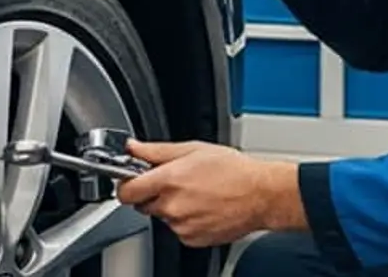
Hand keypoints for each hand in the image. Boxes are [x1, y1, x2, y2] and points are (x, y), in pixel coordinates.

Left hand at [116, 140, 306, 246]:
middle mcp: (172, 206)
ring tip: (198, 193)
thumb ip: (156, 151)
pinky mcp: (190, 239)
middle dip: (154, 193)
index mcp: (169, 180)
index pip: (126, 191)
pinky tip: (204, 207)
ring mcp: (181, 225)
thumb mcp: (194, 149)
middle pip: (143, 204)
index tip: (134, 180)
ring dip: (173, 206)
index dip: (127, 185)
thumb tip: (133, 148)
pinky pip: (178, 229)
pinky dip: (186, 220)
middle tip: (177, 182)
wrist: (261, 195)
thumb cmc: (234, 171)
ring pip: (163, 217)